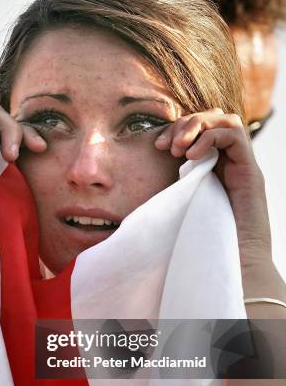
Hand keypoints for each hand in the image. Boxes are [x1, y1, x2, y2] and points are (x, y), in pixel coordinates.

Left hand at [154, 108, 271, 267]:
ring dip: (197, 127)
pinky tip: (191, 157)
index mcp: (213, 168)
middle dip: (185, 124)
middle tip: (166, 145)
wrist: (235, 267)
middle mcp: (230, 164)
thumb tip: (135, 186)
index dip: (177, 130)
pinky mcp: (250, 173)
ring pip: (225, 120)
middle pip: (213, 118)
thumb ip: (169, 191)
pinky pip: (234, 134)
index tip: (157, 145)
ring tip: (178, 149)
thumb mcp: (178, 208)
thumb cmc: (203, 244)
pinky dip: (209, 138)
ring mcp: (242, 167)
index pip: (199, 130)